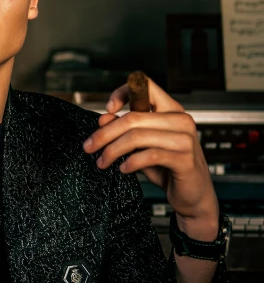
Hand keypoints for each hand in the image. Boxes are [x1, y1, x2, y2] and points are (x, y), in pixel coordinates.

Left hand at [83, 76, 218, 237]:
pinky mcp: (184, 159)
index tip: (108, 108)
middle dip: (105, 133)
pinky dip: (131, 162)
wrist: (193, 196)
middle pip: (132, 117)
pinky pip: (149, 155)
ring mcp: (185, 139)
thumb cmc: (169, 169)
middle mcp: (180, 120)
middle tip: (89, 146)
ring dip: (113, 151)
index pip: (146, 86)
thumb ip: (125, 131)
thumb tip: (103, 119)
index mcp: (171, 110)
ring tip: (102, 162)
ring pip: (137, 137)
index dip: (123, 92)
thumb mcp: (142, 147)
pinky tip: (123, 169)